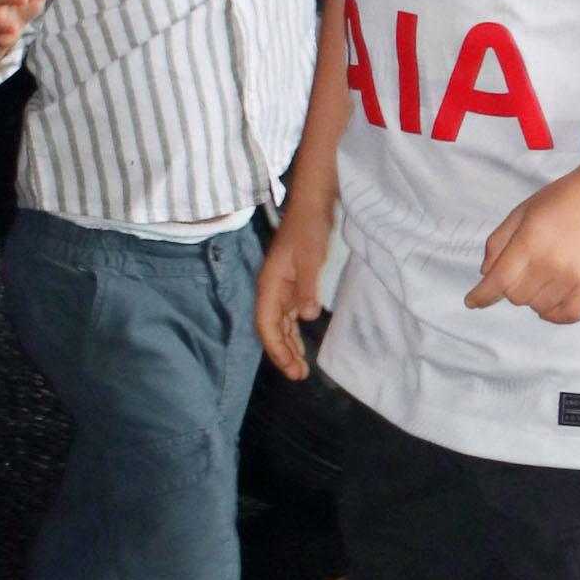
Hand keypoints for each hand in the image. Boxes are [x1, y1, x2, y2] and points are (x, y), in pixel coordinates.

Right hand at [255, 191, 334, 379]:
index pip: (266, 325)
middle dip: (282, 354)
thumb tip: (306, 316)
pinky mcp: (292, 283)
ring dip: (288, 346)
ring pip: (279, 324)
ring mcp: (281, 287)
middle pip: (270, 328)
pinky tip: (300, 343)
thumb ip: (309, 287)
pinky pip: (288, 315)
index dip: (276, 349)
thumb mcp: (312, 257)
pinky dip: (293, 332)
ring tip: (300, 368)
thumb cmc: (310, 228)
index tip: (292, 368)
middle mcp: (271, 289)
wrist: (312, 203)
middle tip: (299, 375)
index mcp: (270, 284)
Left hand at [466, 168, 579, 327]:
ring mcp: (573, 276)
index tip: (472, 301)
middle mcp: (551, 262)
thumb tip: (485, 273)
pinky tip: (550, 303)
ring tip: (541, 279)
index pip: (499, 280)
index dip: (481, 295)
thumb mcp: (520, 212)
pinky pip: (568, 315)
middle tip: (522, 271)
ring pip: (538, 306)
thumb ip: (498, 242)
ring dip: (533, 298)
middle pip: (516, 296)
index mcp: (530, 241)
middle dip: (510, 288)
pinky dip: (555, 314)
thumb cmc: (559, 200)